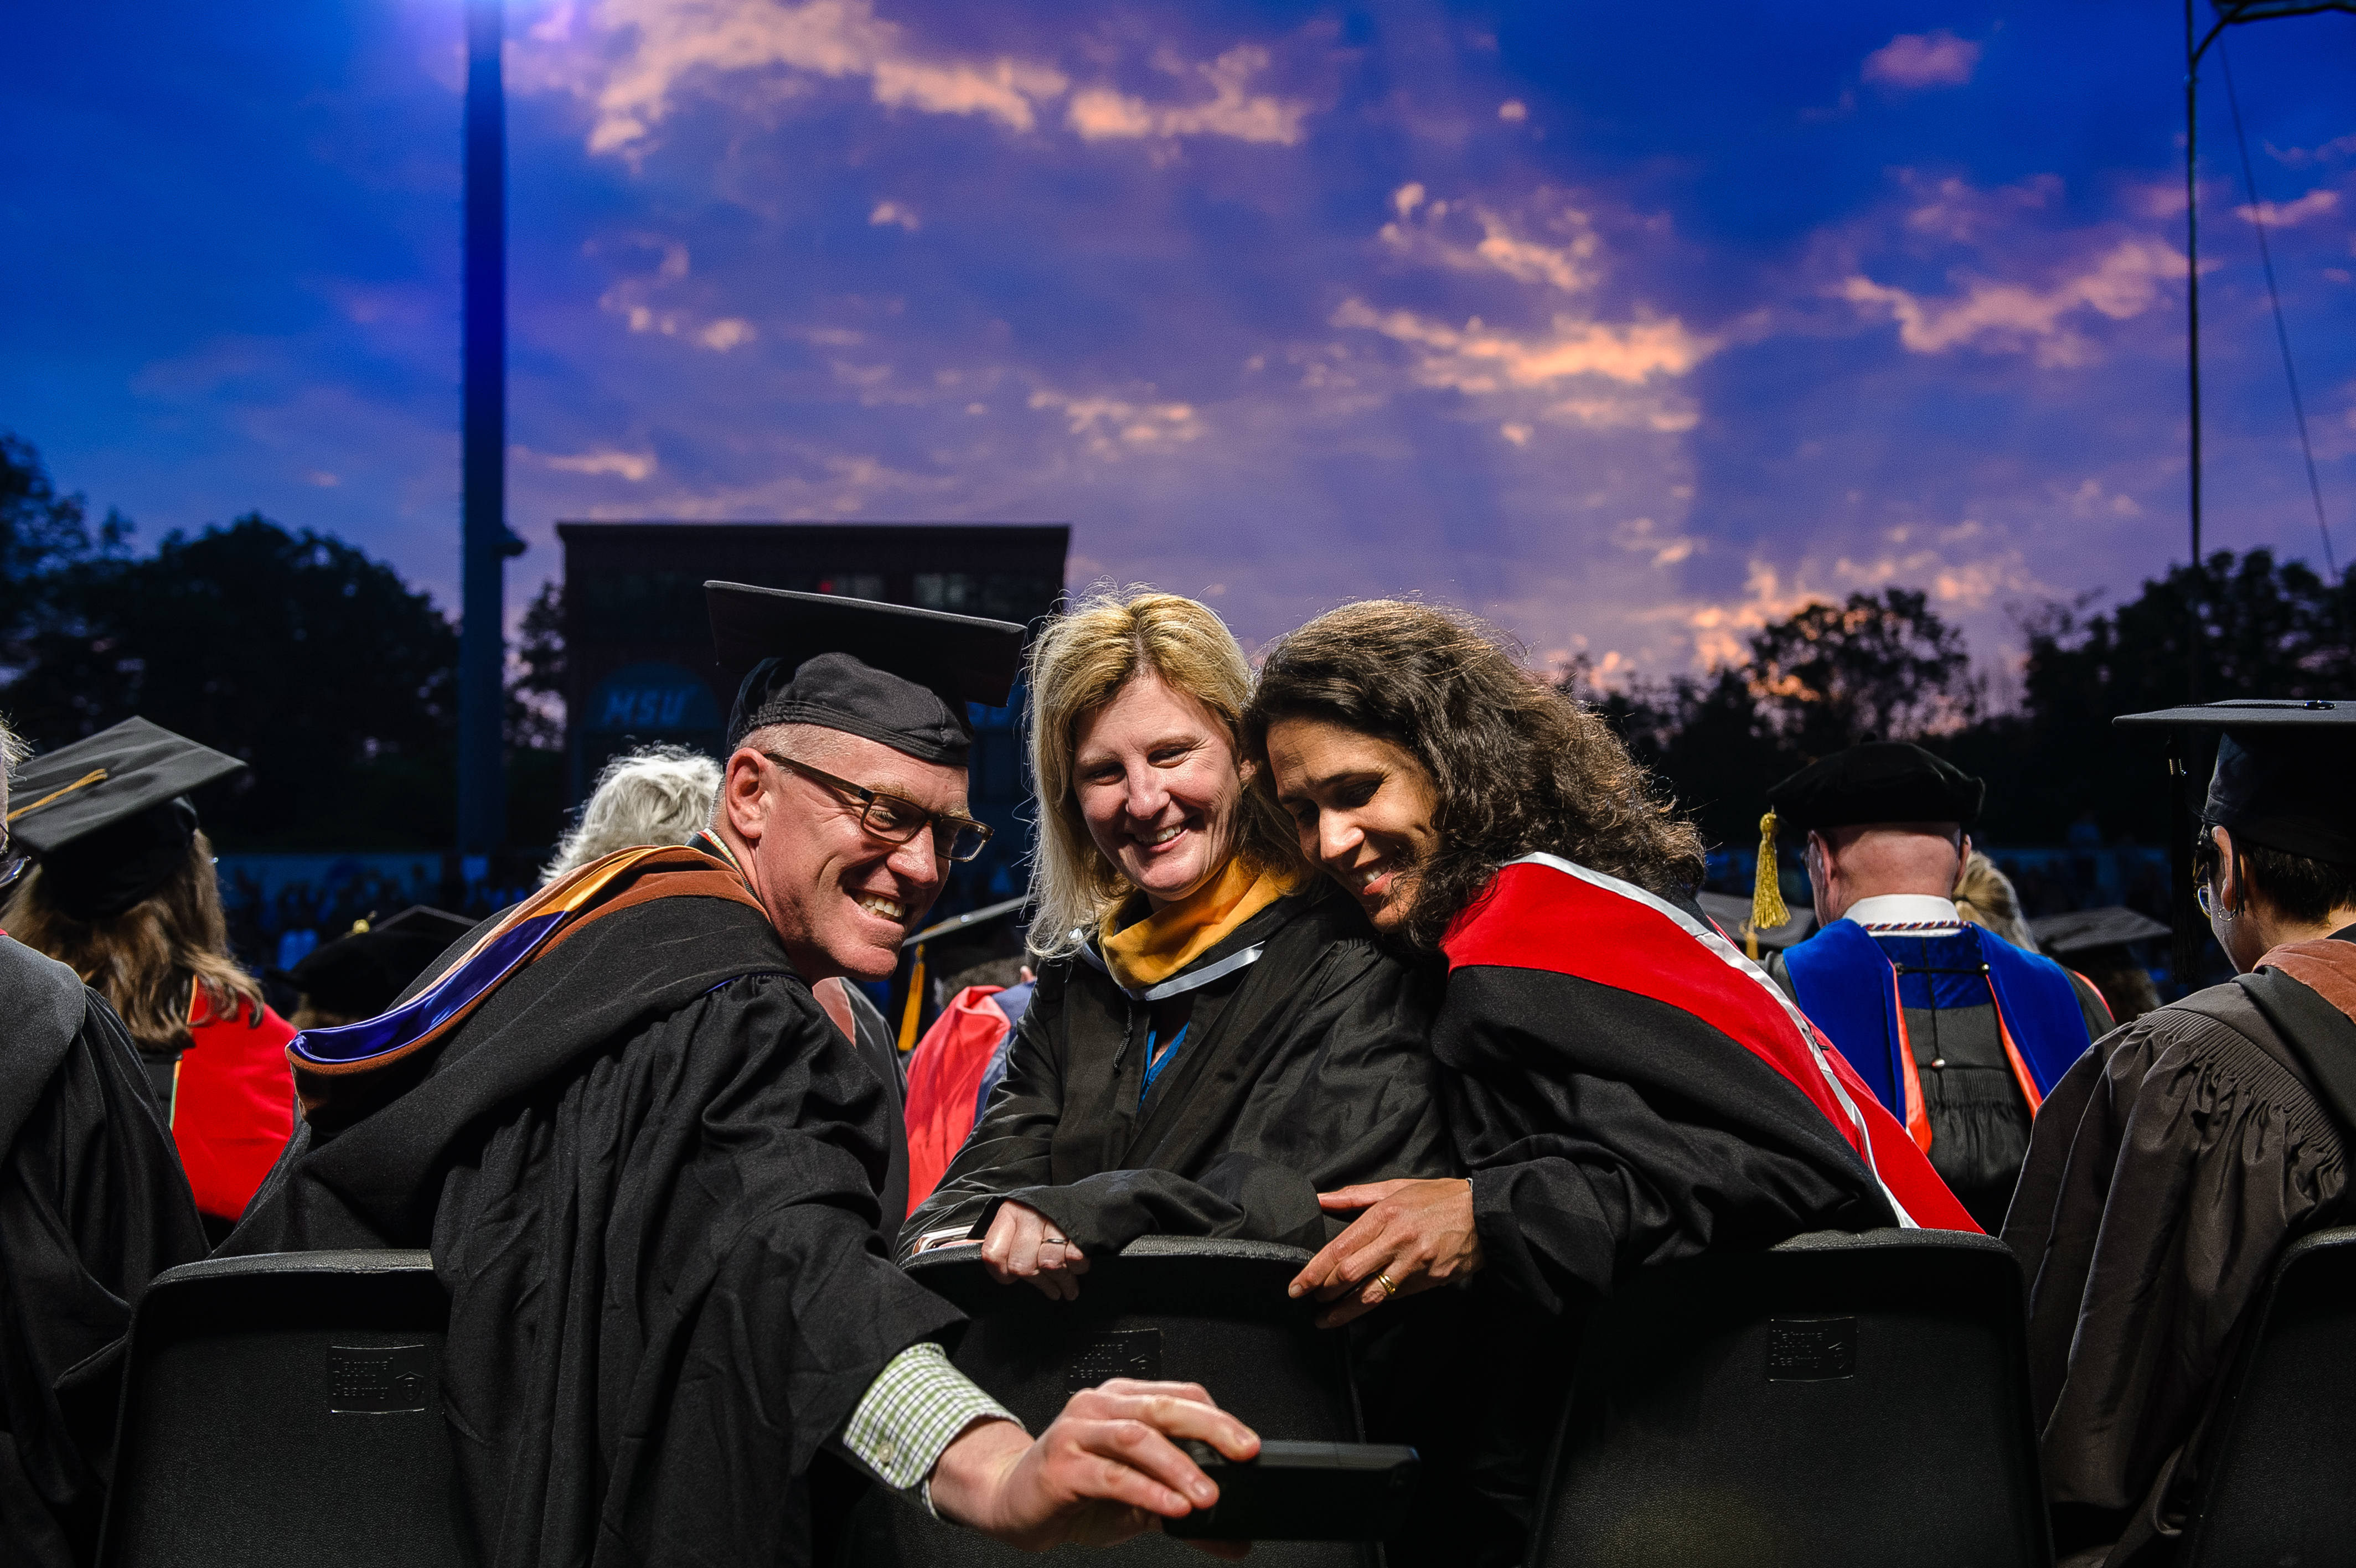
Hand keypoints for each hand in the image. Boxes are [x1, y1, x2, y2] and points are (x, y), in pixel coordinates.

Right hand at [928, 1379, 1259, 1555]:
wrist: (1010, 1502)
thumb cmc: (1073, 1490)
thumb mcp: (1138, 1500)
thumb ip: (1184, 1511)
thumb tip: (1235, 1539)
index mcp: (1123, 1401)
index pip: (1182, 1397)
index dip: (1219, 1419)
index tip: (1250, 1448)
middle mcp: (1100, 1407)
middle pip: (1165, 1408)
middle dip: (1212, 1430)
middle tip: (1244, 1455)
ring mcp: (1077, 1431)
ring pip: (1138, 1437)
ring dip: (1179, 1467)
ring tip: (1208, 1496)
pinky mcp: (1062, 1464)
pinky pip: (1112, 1475)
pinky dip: (1148, 1491)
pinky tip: (1172, 1508)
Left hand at [979, 1200, 1089, 1299]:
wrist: (1082, 1199)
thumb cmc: (1045, 1217)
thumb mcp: (1018, 1222)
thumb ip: (1001, 1241)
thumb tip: (982, 1255)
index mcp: (1010, 1213)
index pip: (993, 1255)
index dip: (1001, 1273)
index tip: (1011, 1277)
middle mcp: (1030, 1215)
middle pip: (1022, 1266)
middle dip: (1037, 1280)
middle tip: (1048, 1286)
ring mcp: (1055, 1221)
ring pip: (1049, 1265)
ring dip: (1060, 1280)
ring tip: (1065, 1286)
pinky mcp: (1079, 1228)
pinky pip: (1075, 1260)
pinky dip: (1078, 1269)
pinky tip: (1076, 1269)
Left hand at [1287, 1178, 1481, 1328]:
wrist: (1485, 1214)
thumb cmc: (1438, 1198)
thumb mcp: (1396, 1187)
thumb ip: (1354, 1196)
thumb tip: (1319, 1198)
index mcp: (1386, 1214)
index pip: (1340, 1247)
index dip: (1315, 1271)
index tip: (1297, 1286)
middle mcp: (1398, 1240)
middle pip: (1351, 1273)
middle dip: (1324, 1292)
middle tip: (1306, 1300)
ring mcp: (1416, 1263)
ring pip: (1372, 1294)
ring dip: (1344, 1310)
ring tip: (1325, 1319)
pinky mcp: (1431, 1280)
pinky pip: (1397, 1296)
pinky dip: (1375, 1303)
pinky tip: (1360, 1309)